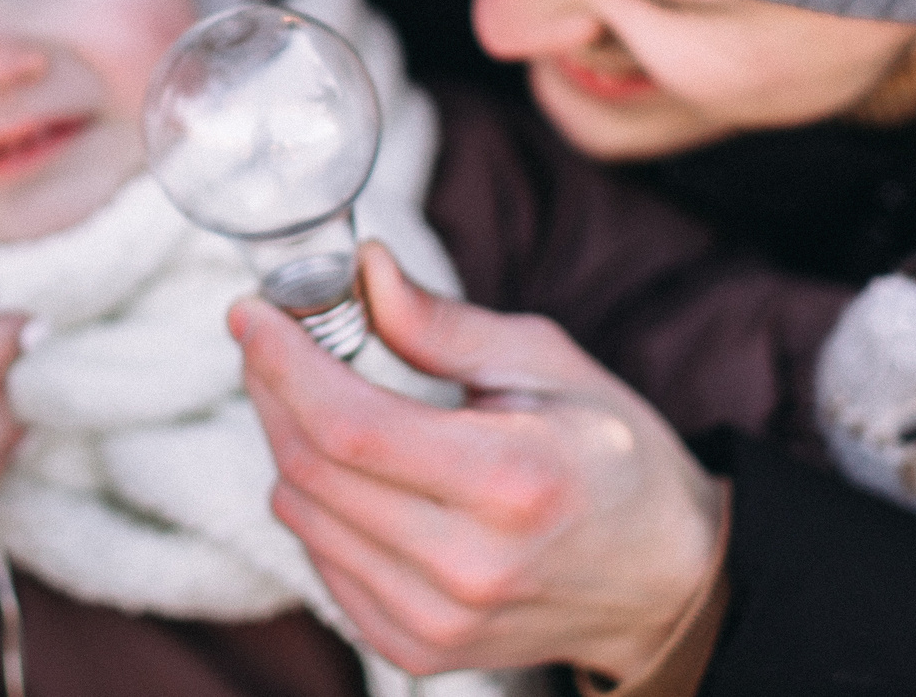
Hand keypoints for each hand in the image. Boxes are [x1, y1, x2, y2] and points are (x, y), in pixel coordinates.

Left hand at [235, 244, 725, 679]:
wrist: (665, 578)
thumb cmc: (612, 451)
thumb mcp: (545, 361)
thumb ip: (441, 323)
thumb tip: (362, 267)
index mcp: (511, 482)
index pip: (350, 424)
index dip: (283, 362)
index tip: (250, 310)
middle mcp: (469, 566)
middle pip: (314, 468)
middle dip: (274, 389)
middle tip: (273, 338)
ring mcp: (440, 622)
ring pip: (304, 516)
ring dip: (291, 445)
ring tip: (320, 397)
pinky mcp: (420, 649)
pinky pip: (321, 563)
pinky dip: (318, 505)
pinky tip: (355, 471)